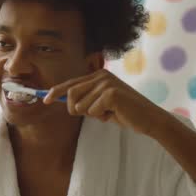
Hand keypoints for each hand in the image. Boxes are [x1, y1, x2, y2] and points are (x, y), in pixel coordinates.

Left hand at [43, 69, 167, 135]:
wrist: (149, 119)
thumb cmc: (125, 113)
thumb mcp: (102, 104)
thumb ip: (86, 99)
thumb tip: (65, 102)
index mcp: (98, 75)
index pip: (71, 83)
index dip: (56, 92)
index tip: (45, 100)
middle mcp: (101, 75)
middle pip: (71, 94)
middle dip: (76, 109)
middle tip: (95, 114)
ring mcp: (106, 83)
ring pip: (81, 105)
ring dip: (93, 114)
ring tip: (109, 113)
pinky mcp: (111, 93)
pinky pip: (92, 111)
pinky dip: (101, 117)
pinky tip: (115, 114)